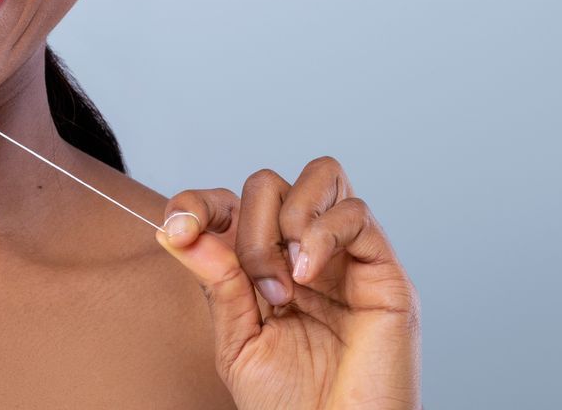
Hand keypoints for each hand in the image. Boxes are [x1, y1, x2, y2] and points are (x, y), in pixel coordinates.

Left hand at [156, 157, 420, 409]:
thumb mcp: (237, 342)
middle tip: (261, 288)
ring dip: (289, 218)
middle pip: (271, 184)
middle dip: (250, 226)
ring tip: (288, 280)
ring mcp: (348, 258)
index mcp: (266, 267)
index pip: (231, 203)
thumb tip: (177, 229)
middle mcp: (306, 253)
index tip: (178, 230)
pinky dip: (323, 233)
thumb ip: (217, 283)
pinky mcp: (384, 272)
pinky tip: (308, 276)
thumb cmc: (291, 405)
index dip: (199, 204)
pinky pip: (356, 213)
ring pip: (321, 176)